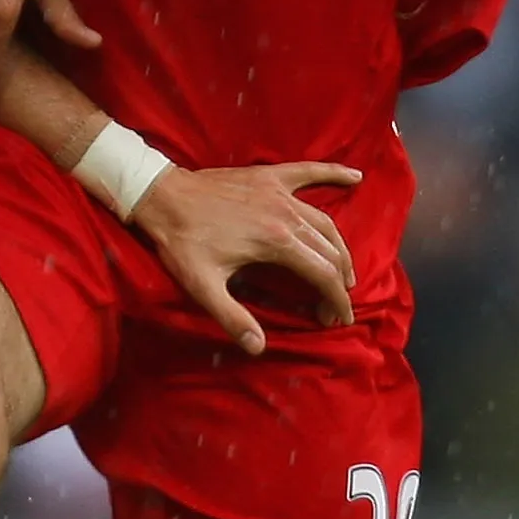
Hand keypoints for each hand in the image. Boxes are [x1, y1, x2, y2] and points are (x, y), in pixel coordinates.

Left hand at [132, 161, 362, 353]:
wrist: (162, 196)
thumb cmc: (182, 242)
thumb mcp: (202, 286)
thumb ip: (232, 317)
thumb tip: (257, 347)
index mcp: (276, 242)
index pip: (323, 274)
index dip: (336, 300)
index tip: (338, 319)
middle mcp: (287, 214)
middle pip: (330, 251)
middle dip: (339, 282)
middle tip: (334, 305)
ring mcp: (280, 192)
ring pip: (325, 221)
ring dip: (340, 247)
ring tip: (343, 271)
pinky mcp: (270, 176)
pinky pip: (310, 171)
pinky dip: (335, 173)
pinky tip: (356, 176)